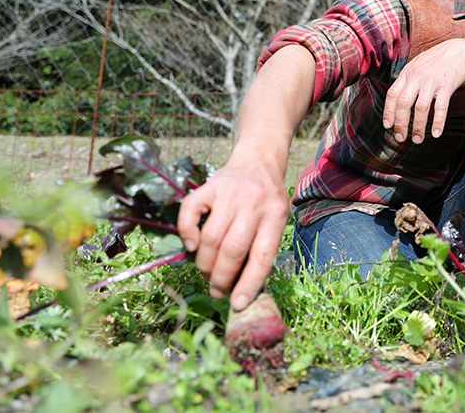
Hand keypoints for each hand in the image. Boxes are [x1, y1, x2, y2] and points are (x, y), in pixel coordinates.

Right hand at [177, 151, 290, 310]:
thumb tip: (243, 289)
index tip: (237, 304)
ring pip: (211, 238)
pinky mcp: (209, 186)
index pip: (262, 256)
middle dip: (221, 278)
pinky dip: (187, 233)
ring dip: (205, 263)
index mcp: (276, 215)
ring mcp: (230, 193)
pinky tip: (193, 245)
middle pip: (233, 250)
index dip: (248, 283)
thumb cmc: (268, 199)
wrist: (259, 160)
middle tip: (217, 290)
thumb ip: (263, 247)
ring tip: (207, 271)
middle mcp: (253, 204)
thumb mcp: (277, 219)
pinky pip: (190, 212)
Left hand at [382, 39, 464, 143]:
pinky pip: (440, 106)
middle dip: (401, 123)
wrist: (458, 50)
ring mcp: (431, 81)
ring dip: (418, 126)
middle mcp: (416, 77)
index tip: (388, 127)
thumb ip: (406, 82)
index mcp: (406, 74)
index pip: (392, 95)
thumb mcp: (416, 67)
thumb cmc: (435, 62)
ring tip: (417, 140)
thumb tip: (395, 103)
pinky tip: (436, 134)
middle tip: (401, 138)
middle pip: (404, 103)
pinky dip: (438, 121)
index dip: (388, 112)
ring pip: (421, 108)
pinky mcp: (446, 85)